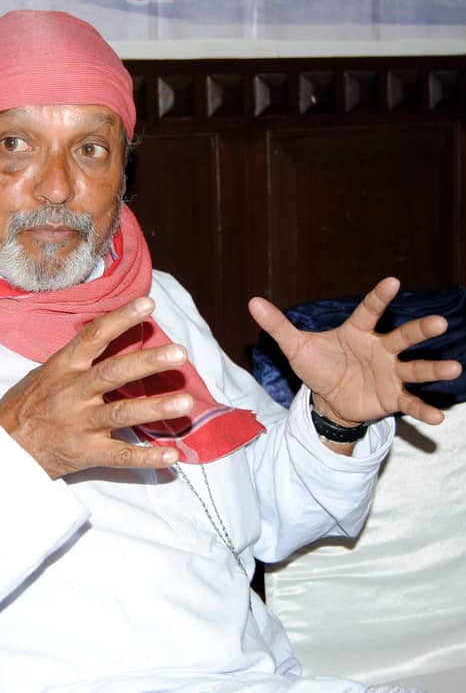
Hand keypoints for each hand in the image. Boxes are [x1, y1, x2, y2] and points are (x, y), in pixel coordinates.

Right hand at [0, 297, 193, 478]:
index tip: (148, 304)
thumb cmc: (24, 406)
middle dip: (148, 362)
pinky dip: (147, 458)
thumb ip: (77, 361)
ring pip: (123, 413)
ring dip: (156, 408)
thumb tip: (111, 338)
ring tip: (187, 403)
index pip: (94, 336)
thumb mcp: (44, 374)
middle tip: (179, 354)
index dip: (121, 318)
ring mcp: (80, 424)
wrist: (0, 449)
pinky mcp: (85, 453)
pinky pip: (120, 456)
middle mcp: (73, 393)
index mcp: (62, 368)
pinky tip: (173, 457)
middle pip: (114, 373)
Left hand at [248, 277, 462, 426]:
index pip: (369, 311)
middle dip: (420, 331)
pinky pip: (409, 402)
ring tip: (454, 369)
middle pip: (403, 337)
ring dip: (434, 369)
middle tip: (440, 322)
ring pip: (415, 369)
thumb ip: (278, 326)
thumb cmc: (318, 365)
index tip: (393, 282)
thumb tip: (252, 301)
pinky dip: (422, 409)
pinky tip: (438, 417)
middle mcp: (380, 349)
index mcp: (357, 332)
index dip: (379, 298)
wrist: (328, 398)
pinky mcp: (392, 397)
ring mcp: (390, 373)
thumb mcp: (295, 347)